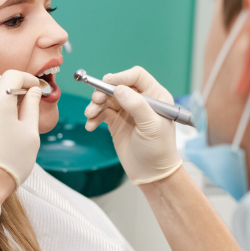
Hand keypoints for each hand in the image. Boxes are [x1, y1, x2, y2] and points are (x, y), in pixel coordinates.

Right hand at [84, 66, 181, 184]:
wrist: (151, 174)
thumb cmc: (159, 149)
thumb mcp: (151, 126)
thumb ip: (136, 104)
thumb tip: (118, 88)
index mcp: (155, 96)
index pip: (137, 76)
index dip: (121, 77)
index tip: (107, 83)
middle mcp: (141, 100)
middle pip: (117, 85)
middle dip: (103, 92)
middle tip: (96, 101)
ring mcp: (127, 111)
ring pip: (107, 98)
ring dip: (95, 105)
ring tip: (90, 116)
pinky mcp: (116, 122)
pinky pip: (101, 113)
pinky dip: (94, 117)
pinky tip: (91, 126)